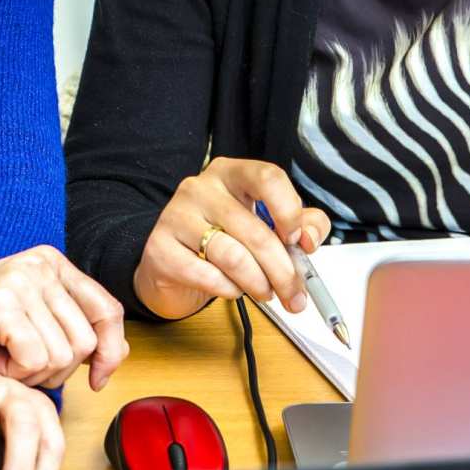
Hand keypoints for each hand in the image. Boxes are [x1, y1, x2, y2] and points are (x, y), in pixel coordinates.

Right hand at [0, 245, 127, 389]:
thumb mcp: (31, 321)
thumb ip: (73, 329)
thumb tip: (119, 354)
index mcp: (53, 263)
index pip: (108, 310)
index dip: (110, 351)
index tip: (96, 378)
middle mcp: (41, 265)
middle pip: (86, 342)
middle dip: (58, 371)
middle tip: (20, 363)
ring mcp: (21, 280)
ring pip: (63, 356)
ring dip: (32, 375)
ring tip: (2, 357)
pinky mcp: (1, 303)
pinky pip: (35, 360)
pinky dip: (13, 374)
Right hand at [133, 157, 330, 319]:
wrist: (172, 262)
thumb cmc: (223, 238)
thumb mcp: (265, 224)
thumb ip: (300, 224)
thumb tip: (310, 237)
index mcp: (230, 173)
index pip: (267, 177)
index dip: (289, 211)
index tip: (299, 241)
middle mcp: (200, 187)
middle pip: (255, 230)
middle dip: (283, 271)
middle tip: (295, 296)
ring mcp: (176, 215)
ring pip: (233, 256)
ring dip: (258, 284)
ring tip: (264, 293)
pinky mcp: (160, 247)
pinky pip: (207, 275)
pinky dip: (229, 290)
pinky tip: (232, 289)